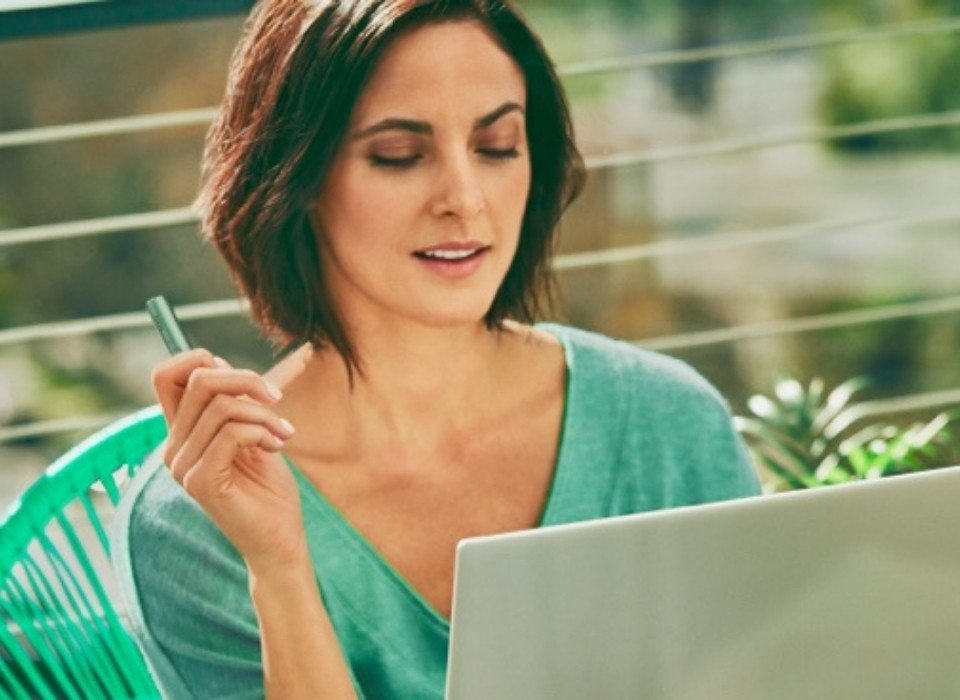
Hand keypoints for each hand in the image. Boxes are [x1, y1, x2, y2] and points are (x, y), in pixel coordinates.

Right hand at [152, 347, 311, 570]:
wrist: (280, 540)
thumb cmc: (269, 489)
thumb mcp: (256, 431)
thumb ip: (237, 401)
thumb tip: (220, 358)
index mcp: (182, 433)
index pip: (166, 376)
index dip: (199, 359)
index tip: (242, 379)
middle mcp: (173, 448)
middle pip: (199, 380)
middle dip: (246, 378)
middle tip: (277, 399)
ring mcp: (183, 466)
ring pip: (222, 406)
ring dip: (264, 413)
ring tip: (284, 433)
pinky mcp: (201, 482)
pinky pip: (232, 433)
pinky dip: (262, 431)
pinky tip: (276, 446)